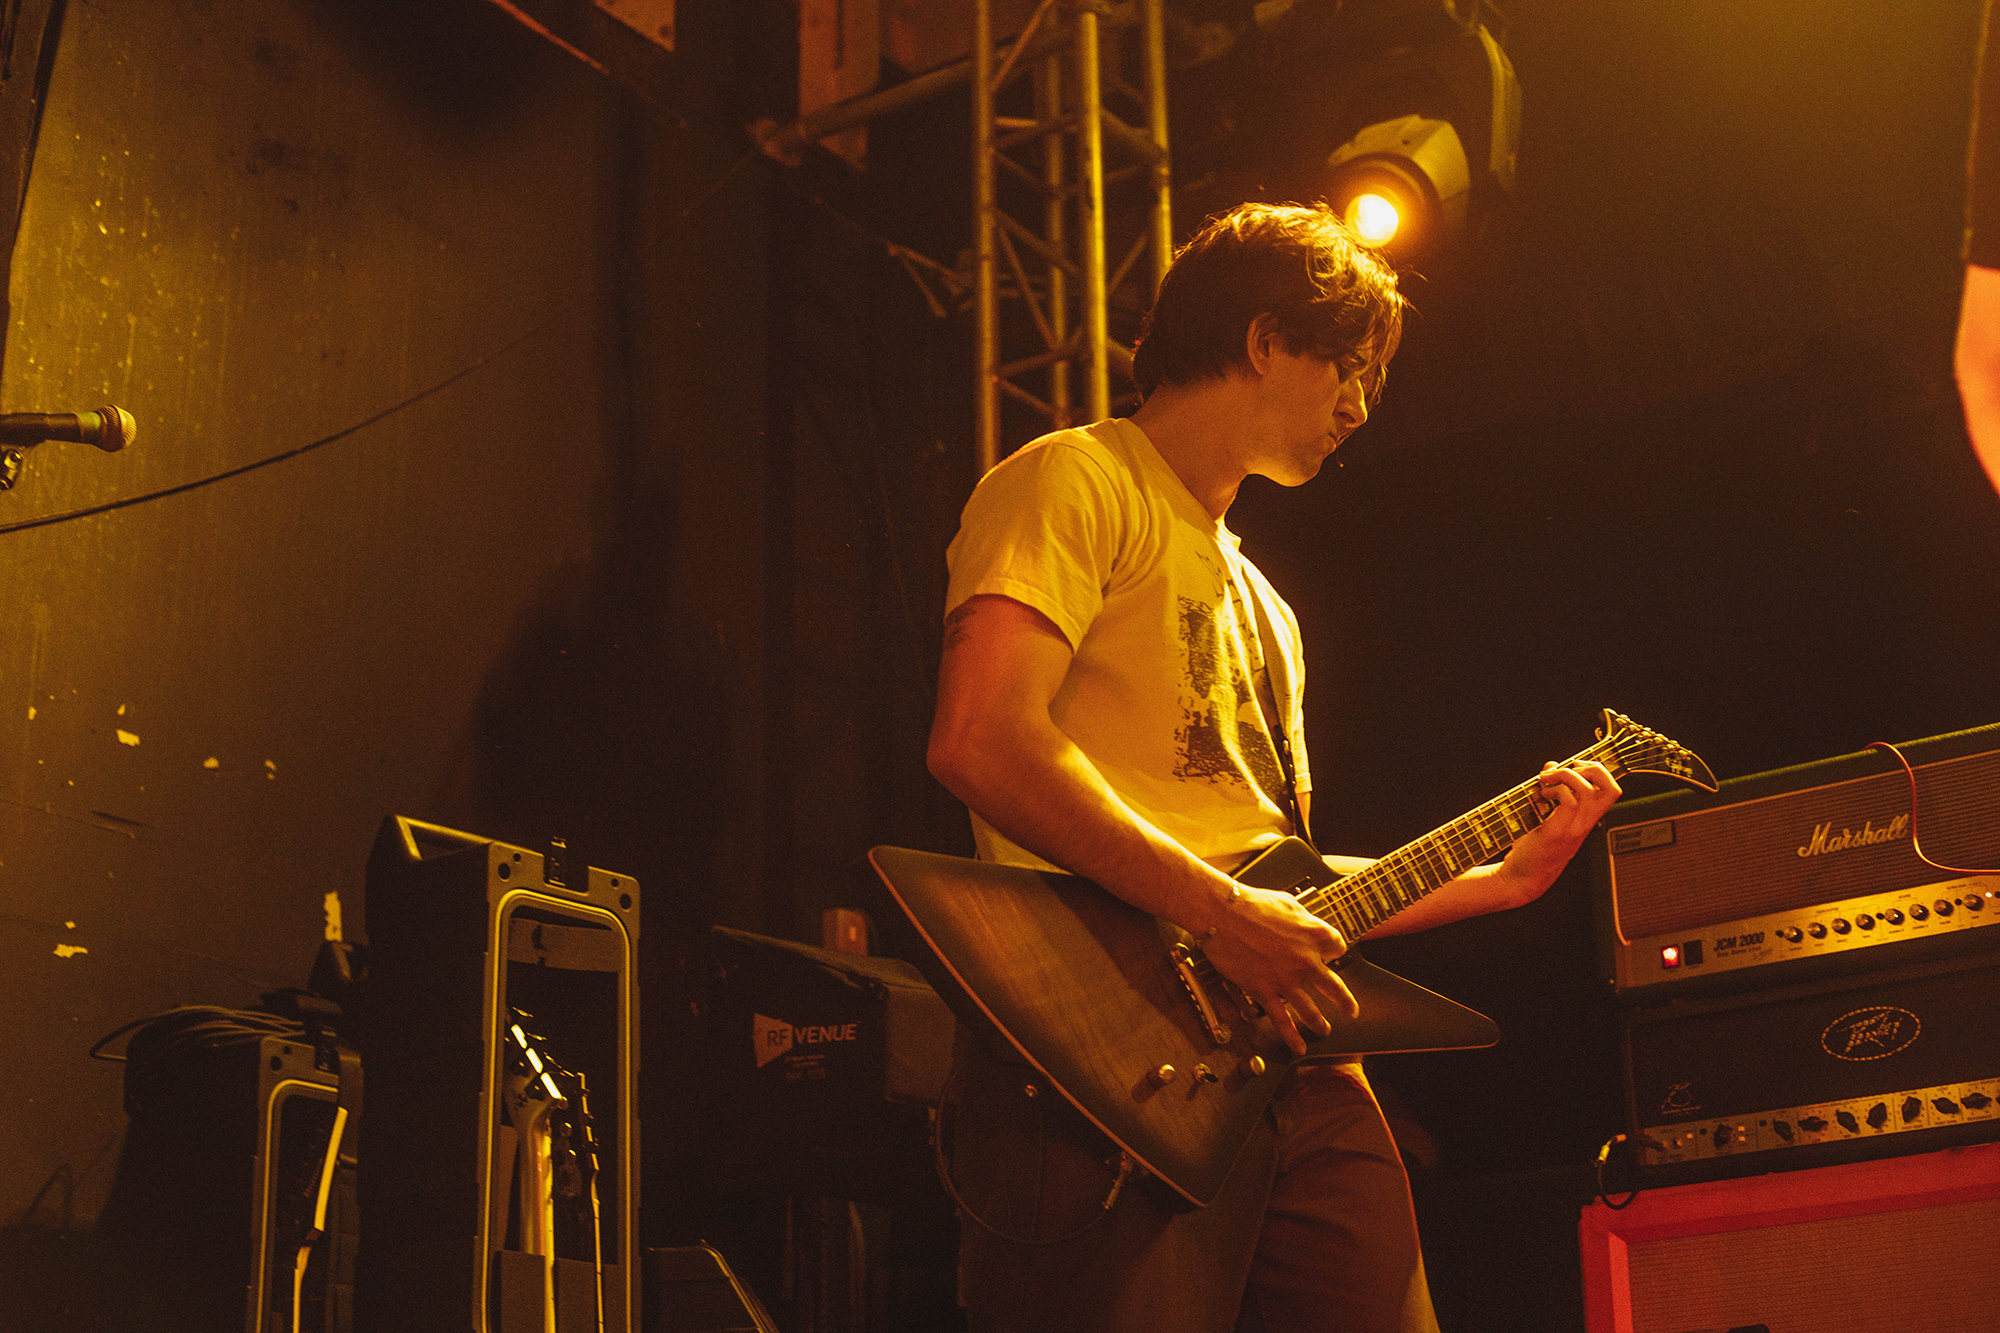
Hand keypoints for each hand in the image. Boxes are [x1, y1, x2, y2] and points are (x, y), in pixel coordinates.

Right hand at [1199, 883, 1357, 1055]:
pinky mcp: (1264, 991)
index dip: (1334, 951)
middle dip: (1345, 1001)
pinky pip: (1282, 1019)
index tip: (1330, 955)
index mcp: (1314, 934)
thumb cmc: (1251, 903)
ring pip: (1310, 1010)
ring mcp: (1286, 979)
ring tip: (1324, 1030)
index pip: (1337, 947)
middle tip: (1351, 1011)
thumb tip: (1307, 926)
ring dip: (1319, 1023)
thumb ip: (1303, 919)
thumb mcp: (1287, 903)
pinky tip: (1299, 1046)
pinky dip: (1292, 1036)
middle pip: (1334, 987)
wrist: (1221, 913)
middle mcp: (1306, 960)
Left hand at [1503, 759, 1621, 896]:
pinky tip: (1541, 796)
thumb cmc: (1532, 848)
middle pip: (1612, 789)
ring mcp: (1573, 830)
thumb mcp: (1545, 814)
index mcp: (1586, 821)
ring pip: (1588, 791)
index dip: (1598, 771)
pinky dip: (1555, 790)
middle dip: (1592, 769)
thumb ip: (1551, 789)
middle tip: (1567, 770)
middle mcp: (1585, 825)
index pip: (1612, 791)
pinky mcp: (1557, 833)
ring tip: (1546, 782)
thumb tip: (1551, 766)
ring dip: (1566, 776)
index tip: (1575, 767)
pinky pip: (1569, 802)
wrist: (1520, 879)